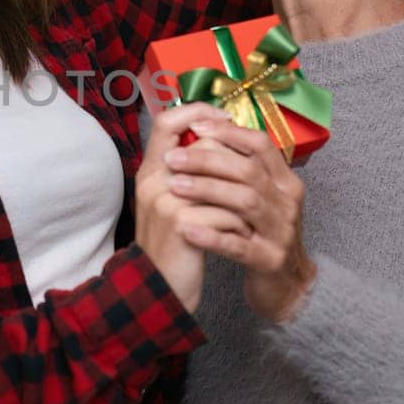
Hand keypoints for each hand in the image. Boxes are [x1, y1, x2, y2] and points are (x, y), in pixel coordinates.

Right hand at [135, 103, 243, 313]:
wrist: (158, 289)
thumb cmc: (173, 245)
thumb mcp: (172, 203)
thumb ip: (188, 175)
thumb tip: (220, 144)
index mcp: (150, 171)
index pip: (166, 121)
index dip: (198, 114)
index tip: (225, 120)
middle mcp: (153, 181)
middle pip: (204, 147)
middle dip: (234, 164)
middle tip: (252, 181)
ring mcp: (166, 202)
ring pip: (220, 179)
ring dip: (241, 198)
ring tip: (248, 215)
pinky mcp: (181, 225)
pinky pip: (225, 213)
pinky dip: (238, 226)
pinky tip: (241, 237)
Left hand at [164, 118, 314, 322]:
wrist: (286, 285)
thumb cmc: (261, 234)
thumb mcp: (259, 198)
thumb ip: (240, 170)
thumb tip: (204, 133)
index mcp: (285, 181)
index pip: (261, 145)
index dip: (229, 133)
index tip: (196, 126)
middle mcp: (287, 202)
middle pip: (248, 171)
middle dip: (208, 160)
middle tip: (172, 158)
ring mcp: (281, 232)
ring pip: (245, 202)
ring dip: (207, 191)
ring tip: (174, 187)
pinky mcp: (270, 260)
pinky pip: (239, 245)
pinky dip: (213, 236)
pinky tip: (187, 229)